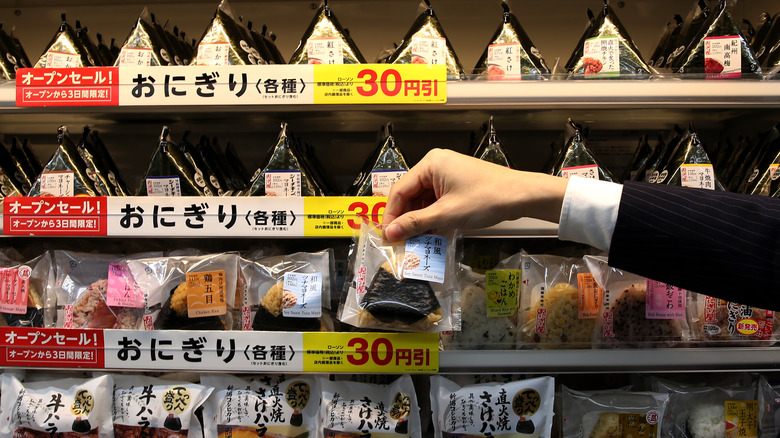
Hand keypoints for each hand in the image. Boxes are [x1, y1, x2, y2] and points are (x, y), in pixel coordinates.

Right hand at [382, 149, 569, 240]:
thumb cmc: (486, 199)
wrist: (521, 196)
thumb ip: (416, 223)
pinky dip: (434, 216)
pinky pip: (437, 200)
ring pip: (424, 200)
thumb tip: (390, 233)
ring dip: (421, 220)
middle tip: (402, 242)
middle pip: (410, 195)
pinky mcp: (457, 183)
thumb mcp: (447, 215)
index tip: (387, 236)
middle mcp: (436, 164)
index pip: (399, 191)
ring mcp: (447, 173)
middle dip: (407, 219)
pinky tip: (433, 233)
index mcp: (430, 164)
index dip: (391, 215)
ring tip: (417, 241)